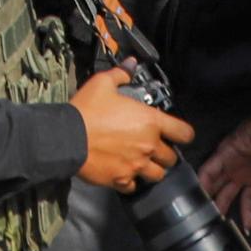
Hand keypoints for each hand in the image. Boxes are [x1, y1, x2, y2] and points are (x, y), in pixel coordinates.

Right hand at [70, 68, 192, 191]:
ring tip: (142, 162)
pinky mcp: (121, 180)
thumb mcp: (103, 83)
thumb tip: (131, 65)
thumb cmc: (87, 110)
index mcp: (150, 121)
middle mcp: (148, 146)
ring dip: (152, 169)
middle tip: (153, 146)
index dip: (183, 133)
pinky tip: (123, 172)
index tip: (179, 134)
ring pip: (157, 175)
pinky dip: (131, 181)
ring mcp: (136, 165)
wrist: (67, 137)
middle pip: (171, 157)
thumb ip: (121, 74)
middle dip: (164, 152)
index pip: (183, 132)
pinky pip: (134, 186)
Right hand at [197, 108, 250, 234]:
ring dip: (226, 209)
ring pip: (229, 194)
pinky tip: (247, 225)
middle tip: (207, 222)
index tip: (197, 202)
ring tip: (223, 229)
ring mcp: (242, 173)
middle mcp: (231, 165)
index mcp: (228, 152)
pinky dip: (247, 212)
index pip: (209, 170)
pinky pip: (248, 198)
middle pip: (215, 186)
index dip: (201, 185)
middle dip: (210, 202)